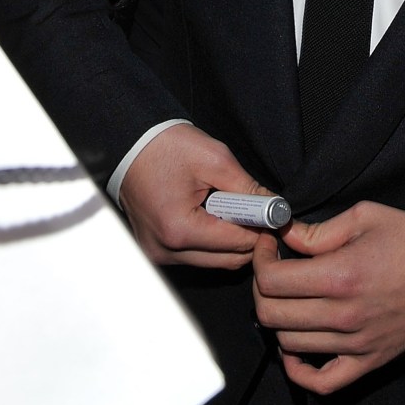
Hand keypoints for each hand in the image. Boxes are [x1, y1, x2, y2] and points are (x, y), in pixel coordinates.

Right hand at [119, 122, 274, 268]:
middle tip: (254, 210)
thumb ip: (249, 190)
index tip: (272, 213)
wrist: (129, 142)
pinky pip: (195, 256)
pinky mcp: (156, 251)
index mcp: (179, 230)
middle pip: (228, 260)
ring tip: (227, 207)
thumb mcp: (215, 159)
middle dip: (247, 237)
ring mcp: (158, 254)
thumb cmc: (165, 146)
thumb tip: (276, 211)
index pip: (238, 244)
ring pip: (214, 262)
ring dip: (228, 240)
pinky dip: (210, 240)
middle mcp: (166, 251)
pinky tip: (209, 214)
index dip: (261, 228)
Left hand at [252, 202, 404, 394]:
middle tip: (273, 270)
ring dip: (278, 319)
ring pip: (288, 343)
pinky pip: (322, 382)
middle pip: (270, 314)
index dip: (260, 259)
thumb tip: (282, 235)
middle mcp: (344, 315)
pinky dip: (298, 370)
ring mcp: (355, 344)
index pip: (271, 280)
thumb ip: (318, 230)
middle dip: (261, 288)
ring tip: (289, 298)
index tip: (268, 246)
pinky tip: (295, 346)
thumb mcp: (366, 217)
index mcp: (341, 274)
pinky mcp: (368, 362)